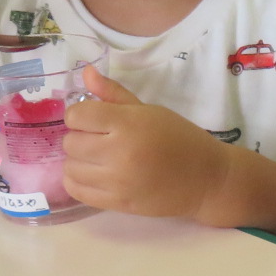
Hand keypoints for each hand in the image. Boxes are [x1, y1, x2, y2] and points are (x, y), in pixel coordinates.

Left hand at [62, 69, 238, 219]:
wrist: (206, 179)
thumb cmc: (180, 138)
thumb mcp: (149, 110)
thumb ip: (114, 93)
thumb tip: (86, 72)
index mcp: (129, 124)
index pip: (77, 115)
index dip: (80, 114)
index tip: (94, 118)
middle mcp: (119, 152)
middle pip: (71, 142)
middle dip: (81, 137)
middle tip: (99, 138)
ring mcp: (117, 181)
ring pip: (70, 167)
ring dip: (79, 160)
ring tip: (98, 157)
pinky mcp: (117, 203)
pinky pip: (76, 190)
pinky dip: (77, 180)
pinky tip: (93, 174)